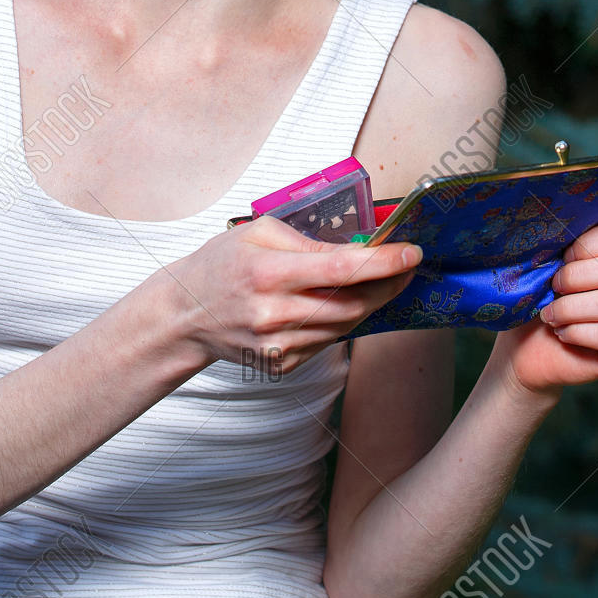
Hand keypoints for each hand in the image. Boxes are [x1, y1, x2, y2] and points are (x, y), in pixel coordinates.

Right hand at [160, 216, 422, 375]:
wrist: (185, 314)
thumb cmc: (222, 263)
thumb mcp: (259, 233)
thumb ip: (310, 242)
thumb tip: (359, 250)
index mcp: (268, 273)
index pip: (340, 270)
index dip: (383, 263)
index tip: (412, 253)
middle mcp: (275, 314)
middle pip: (353, 303)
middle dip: (389, 284)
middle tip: (407, 266)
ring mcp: (279, 345)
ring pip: (346, 325)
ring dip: (371, 302)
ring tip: (380, 281)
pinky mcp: (282, 364)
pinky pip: (328, 341)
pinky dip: (343, 321)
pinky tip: (342, 303)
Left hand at [489, 203, 597, 400]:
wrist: (525, 346)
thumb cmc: (541, 293)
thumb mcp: (555, 253)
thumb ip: (582, 226)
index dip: (589, 243)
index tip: (562, 254)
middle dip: (575, 276)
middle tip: (552, 286)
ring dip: (570, 307)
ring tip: (551, 313)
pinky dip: (576, 332)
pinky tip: (562, 332)